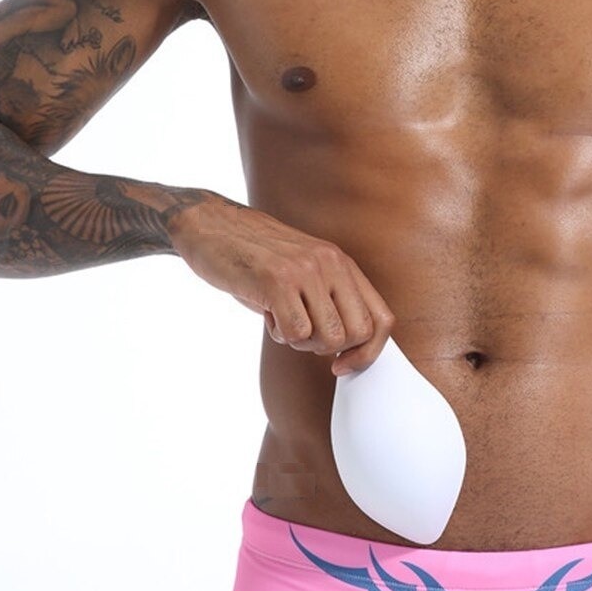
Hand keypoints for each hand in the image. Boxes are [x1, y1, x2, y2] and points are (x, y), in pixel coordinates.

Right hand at [167, 194, 394, 374]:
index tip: (341, 364)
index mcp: (343, 264)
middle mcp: (331, 263)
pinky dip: (279, 335)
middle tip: (302, 333)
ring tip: (282, 319)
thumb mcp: (307, 273)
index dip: (368, 352)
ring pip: (329, 337)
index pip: (382, 320)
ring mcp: (306, 270)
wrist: (209, 226)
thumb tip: (355, 350)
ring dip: (302, 342)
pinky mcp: (277, 280)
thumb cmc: (257, 260)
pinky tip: (267, 313)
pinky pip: (295, 334)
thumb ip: (333, 301)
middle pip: (358, 334)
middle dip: (329, 348)